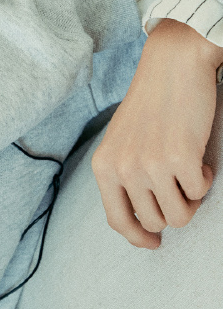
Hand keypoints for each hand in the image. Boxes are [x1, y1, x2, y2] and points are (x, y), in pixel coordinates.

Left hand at [91, 18, 220, 247]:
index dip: (138, 237)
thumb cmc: (151, 106)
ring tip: (187, 169)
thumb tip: (141, 225)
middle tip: (179, 183)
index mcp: (103, 166)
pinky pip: (199, 193)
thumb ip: (124, 178)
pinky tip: (197, 155)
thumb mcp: (122, 143)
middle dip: (173, 208)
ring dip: (190, 197)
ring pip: (179, 215)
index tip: (154, 242)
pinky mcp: (179, 158)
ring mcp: (149, 165)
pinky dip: (204, 178)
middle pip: (154, 221)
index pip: (117, 220)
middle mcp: (122, 169)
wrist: (171, 66)